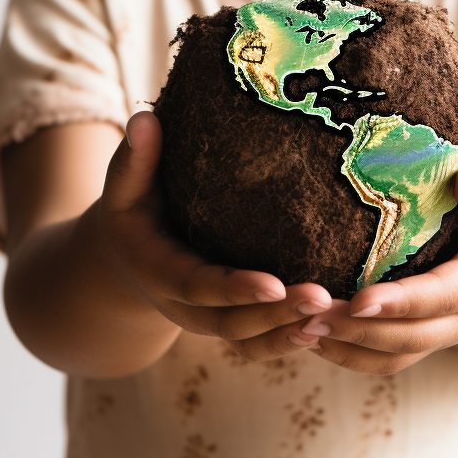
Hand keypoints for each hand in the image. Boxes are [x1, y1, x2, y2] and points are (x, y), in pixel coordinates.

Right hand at [95, 111, 333, 358]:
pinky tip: (328, 327)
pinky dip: (289, 338)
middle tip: (322, 299)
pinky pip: (258, 340)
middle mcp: (183, 305)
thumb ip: (135, 159)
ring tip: (332, 316)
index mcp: (159, 272)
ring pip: (247, 339)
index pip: (198, 286)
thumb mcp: (124, 187)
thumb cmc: (133, 210)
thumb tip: (144, 117)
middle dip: (275, 316)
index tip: (275, 285)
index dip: (235, 289)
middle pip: (230, 323)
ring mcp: (207, 318)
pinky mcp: (228, 321)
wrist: (128, 258)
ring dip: (288, 331)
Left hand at [228, 164, 457, 373]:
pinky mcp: (422, 337)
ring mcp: (440, 334)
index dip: (399, 303)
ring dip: (344, 347)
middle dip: (356, 330)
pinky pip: (385, 359)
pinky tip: (307, 336)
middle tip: (306, 313)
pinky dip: (347, 355)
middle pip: (406, 337)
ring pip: (391, 356)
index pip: (437, 298)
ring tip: (294, 327)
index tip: (359, 300)